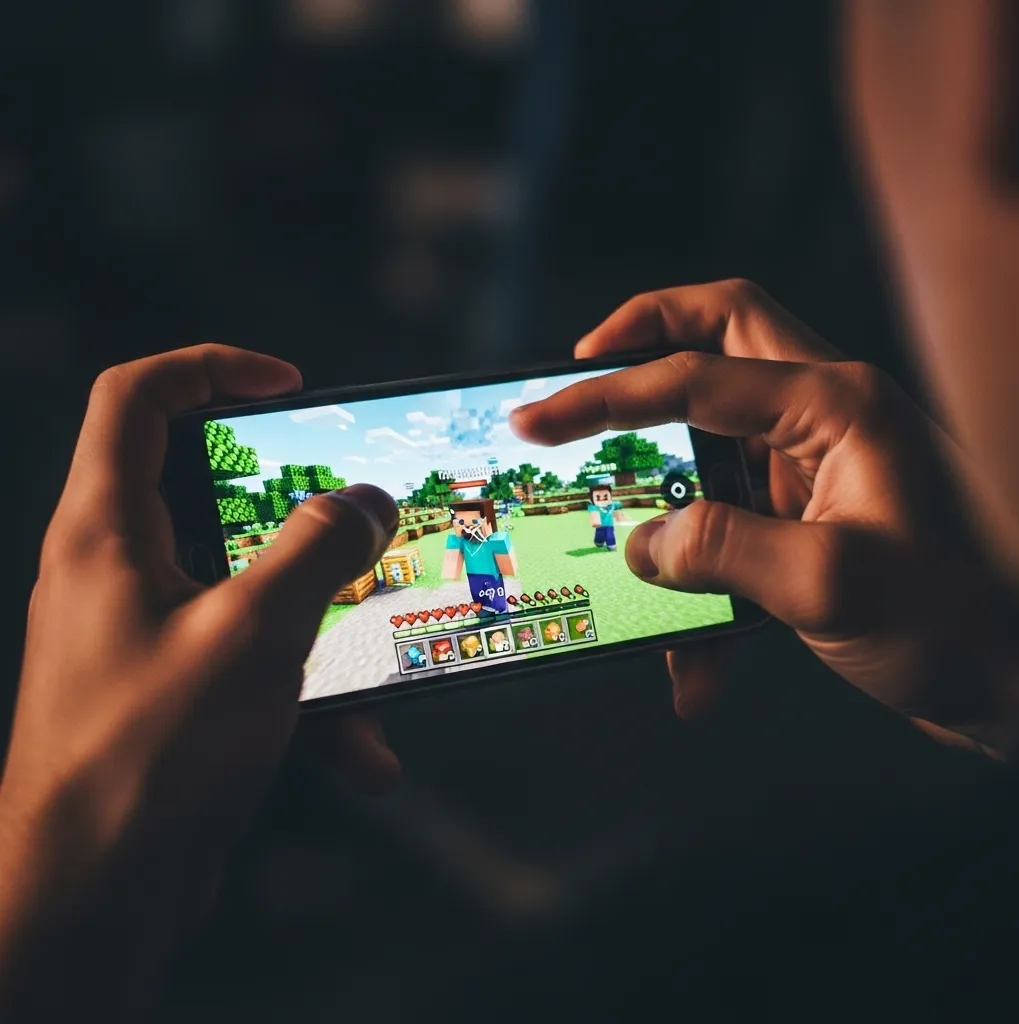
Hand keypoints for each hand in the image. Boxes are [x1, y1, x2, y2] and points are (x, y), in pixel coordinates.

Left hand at [0, 345, 399, 1017]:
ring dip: (316, 617)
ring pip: (244, 584)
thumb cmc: (147, 758)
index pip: (136, 400)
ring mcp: (146, 632)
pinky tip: (358, 751)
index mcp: (107, 532)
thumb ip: (315, 554)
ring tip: (373, 649)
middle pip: (205, 490)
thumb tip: (365, 500)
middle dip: (290, 505)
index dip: (211, 369)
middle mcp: (118, 570)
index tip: (288, 387)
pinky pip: (251, 661)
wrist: (89, 901)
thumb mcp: (251, 636)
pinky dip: (307, 695)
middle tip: (351, 512)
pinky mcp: (174, 688)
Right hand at [512, 280, 1018, 756]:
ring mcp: (821, 461)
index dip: (605, 398)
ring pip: (716, 429)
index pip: (695, 376)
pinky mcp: (813, 512)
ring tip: (625, 536)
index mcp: (838, 407)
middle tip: (581, 371)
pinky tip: (699, 660)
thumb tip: (643, 543)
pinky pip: (733, 519)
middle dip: (643, 342)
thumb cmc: (960, 624)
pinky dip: (703, 576)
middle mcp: (828, 415)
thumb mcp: (829, 586)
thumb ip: (720, 551)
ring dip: (666, 484)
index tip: (539, 420)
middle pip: (721, 332)